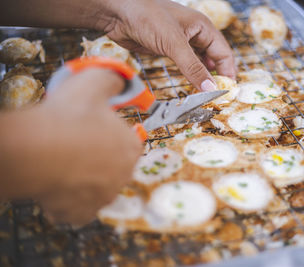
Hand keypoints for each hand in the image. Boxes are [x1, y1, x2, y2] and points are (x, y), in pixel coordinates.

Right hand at [0, 69, 142, 224]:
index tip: (93, 127)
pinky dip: (69, 198)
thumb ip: (113, 80)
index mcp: (131, 146)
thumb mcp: (93, 82)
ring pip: (95, 185)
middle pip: (112, 163)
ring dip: (83, 175)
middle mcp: (123, 175)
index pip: (128, 139)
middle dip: (97, 154)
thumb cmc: (66, 118)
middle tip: (74, 143)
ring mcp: (103, 196)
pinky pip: (78, 206)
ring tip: (62, 161)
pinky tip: (57, 182)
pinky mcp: (82, 213)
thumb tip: (121, 81)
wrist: (34, 150)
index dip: (109, 131)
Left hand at [104, 0, 235, 90]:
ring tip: (205, 94)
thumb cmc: (147, 17)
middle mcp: (195, 34)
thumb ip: (193, 67)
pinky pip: (185, 64)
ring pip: (199, 62)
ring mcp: (181, 41)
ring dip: (203, 77)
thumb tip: (210, 88)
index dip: (227, 72)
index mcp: (203, 26)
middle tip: (217, 95)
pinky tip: (192, 85)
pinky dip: (190, 75)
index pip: (223, 52)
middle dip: (217, 76)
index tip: (227, 90)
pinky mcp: (169, 49)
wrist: (118, 14)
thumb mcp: (174, 44)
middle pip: (213, 58)